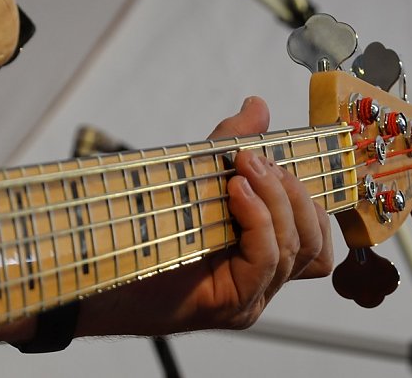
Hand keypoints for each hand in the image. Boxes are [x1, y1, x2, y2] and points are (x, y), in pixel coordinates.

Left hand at [74, 96, 333, 335]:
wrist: (95, 263)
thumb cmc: (144, 227)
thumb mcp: (195, 176)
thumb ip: (230, 144)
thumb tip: (257, 106)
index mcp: (263, 251)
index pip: (316, 233)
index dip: (310, 198)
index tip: (281, 161)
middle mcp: (263, 278)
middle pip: (314, 240)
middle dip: (294, 192)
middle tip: (257, 160)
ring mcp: (251, 295)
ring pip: (296, 248)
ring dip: (276, 200)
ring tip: (244, 170)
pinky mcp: (233, 305)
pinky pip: (267, 260)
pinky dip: (258, 220)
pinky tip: (235, 193)